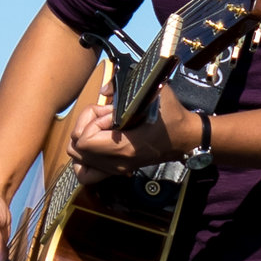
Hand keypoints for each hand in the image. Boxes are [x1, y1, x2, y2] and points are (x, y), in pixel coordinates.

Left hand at [70, 87, 199, 174]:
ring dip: (84, 140)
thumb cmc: (171, 115)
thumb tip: (104, 90)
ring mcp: (116, 170)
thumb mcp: (154, 92)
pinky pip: (86, 173)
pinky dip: (84, 159)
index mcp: (125, 148)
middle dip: (85, 127)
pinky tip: (95, 143)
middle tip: (106, 116)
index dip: (91, 121)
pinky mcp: (116, 171)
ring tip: (101, 128)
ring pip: (77, 159)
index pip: (84, 140)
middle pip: (76, 148)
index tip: (111, 112)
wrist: (184, 137)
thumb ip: (124, 87)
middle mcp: (117, 163)